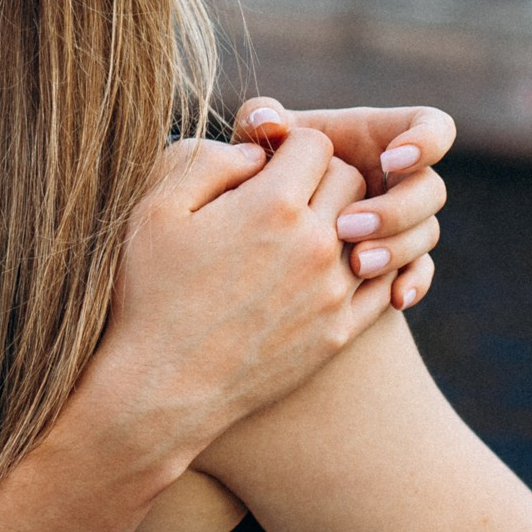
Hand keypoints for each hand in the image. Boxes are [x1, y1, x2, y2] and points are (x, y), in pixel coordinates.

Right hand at [78, 131, 411, 471]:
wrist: (162, 389)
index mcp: (272, 205)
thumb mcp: (156, 208)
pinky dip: (367, 265)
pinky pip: (381, 281)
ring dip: (346, 221)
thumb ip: (209, 160)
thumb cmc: (149, 293)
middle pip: (353, 180)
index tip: (265, 166)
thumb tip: (255, 153)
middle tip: (286, 196)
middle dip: (322, 177)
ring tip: (306, 233)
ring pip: (374, 230)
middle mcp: (315, 244)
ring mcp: (333, 292)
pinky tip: (331, 268)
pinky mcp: (339, 332)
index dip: (289, 146)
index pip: (316, 143)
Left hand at [234, 100, 454, 310]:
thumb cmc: (265, 171)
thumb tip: (267, 121)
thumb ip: (261, 120)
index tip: (390, 161)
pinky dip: (414, 283)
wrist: (262, 232)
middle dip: (396, 209)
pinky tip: (394, 298)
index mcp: (381, 138)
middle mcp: (400, 179)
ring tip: (355, 264)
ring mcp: (404, 221)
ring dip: (398, 247)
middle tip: (346, 226)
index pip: (432, 127)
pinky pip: (421, 271)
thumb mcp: (261, 145)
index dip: (425, 140)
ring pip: (427, 232)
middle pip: (431, 189)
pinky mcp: (399, 259)